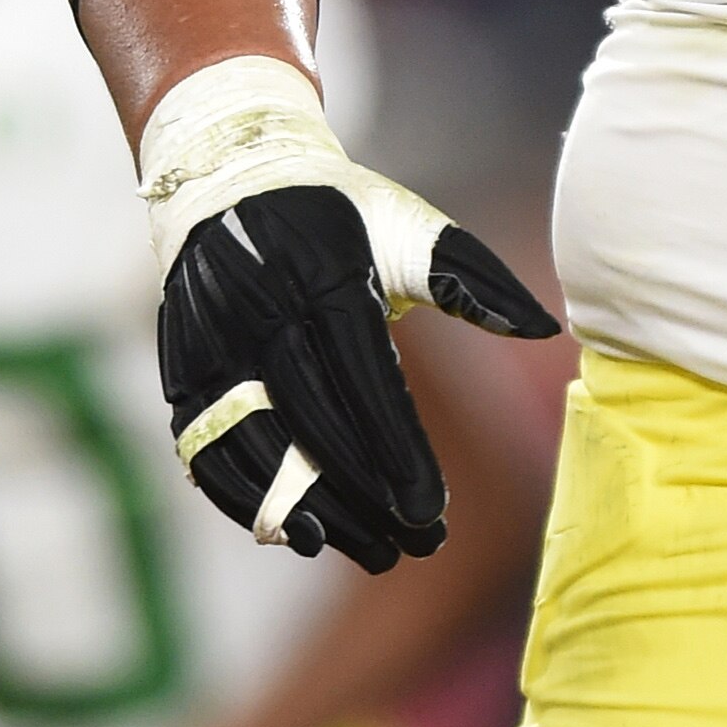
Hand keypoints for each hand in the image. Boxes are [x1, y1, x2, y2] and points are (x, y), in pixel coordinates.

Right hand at [136, 57, 555, 570]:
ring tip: (369, 550)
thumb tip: (546, 328)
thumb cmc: (340, 210)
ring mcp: (211, 345)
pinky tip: (296, 531)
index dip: (396, 450)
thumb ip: (475, 279)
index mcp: (322, 275)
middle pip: (314, 424)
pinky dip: (246, 498)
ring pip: (258, 448)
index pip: (363, 380)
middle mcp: (259, 312)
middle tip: (415, 546)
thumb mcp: (410, 226)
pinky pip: (207, 450)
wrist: (230, 176)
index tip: (433, 511)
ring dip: (310, 509)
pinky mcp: (180, 371)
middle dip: (366, 494)